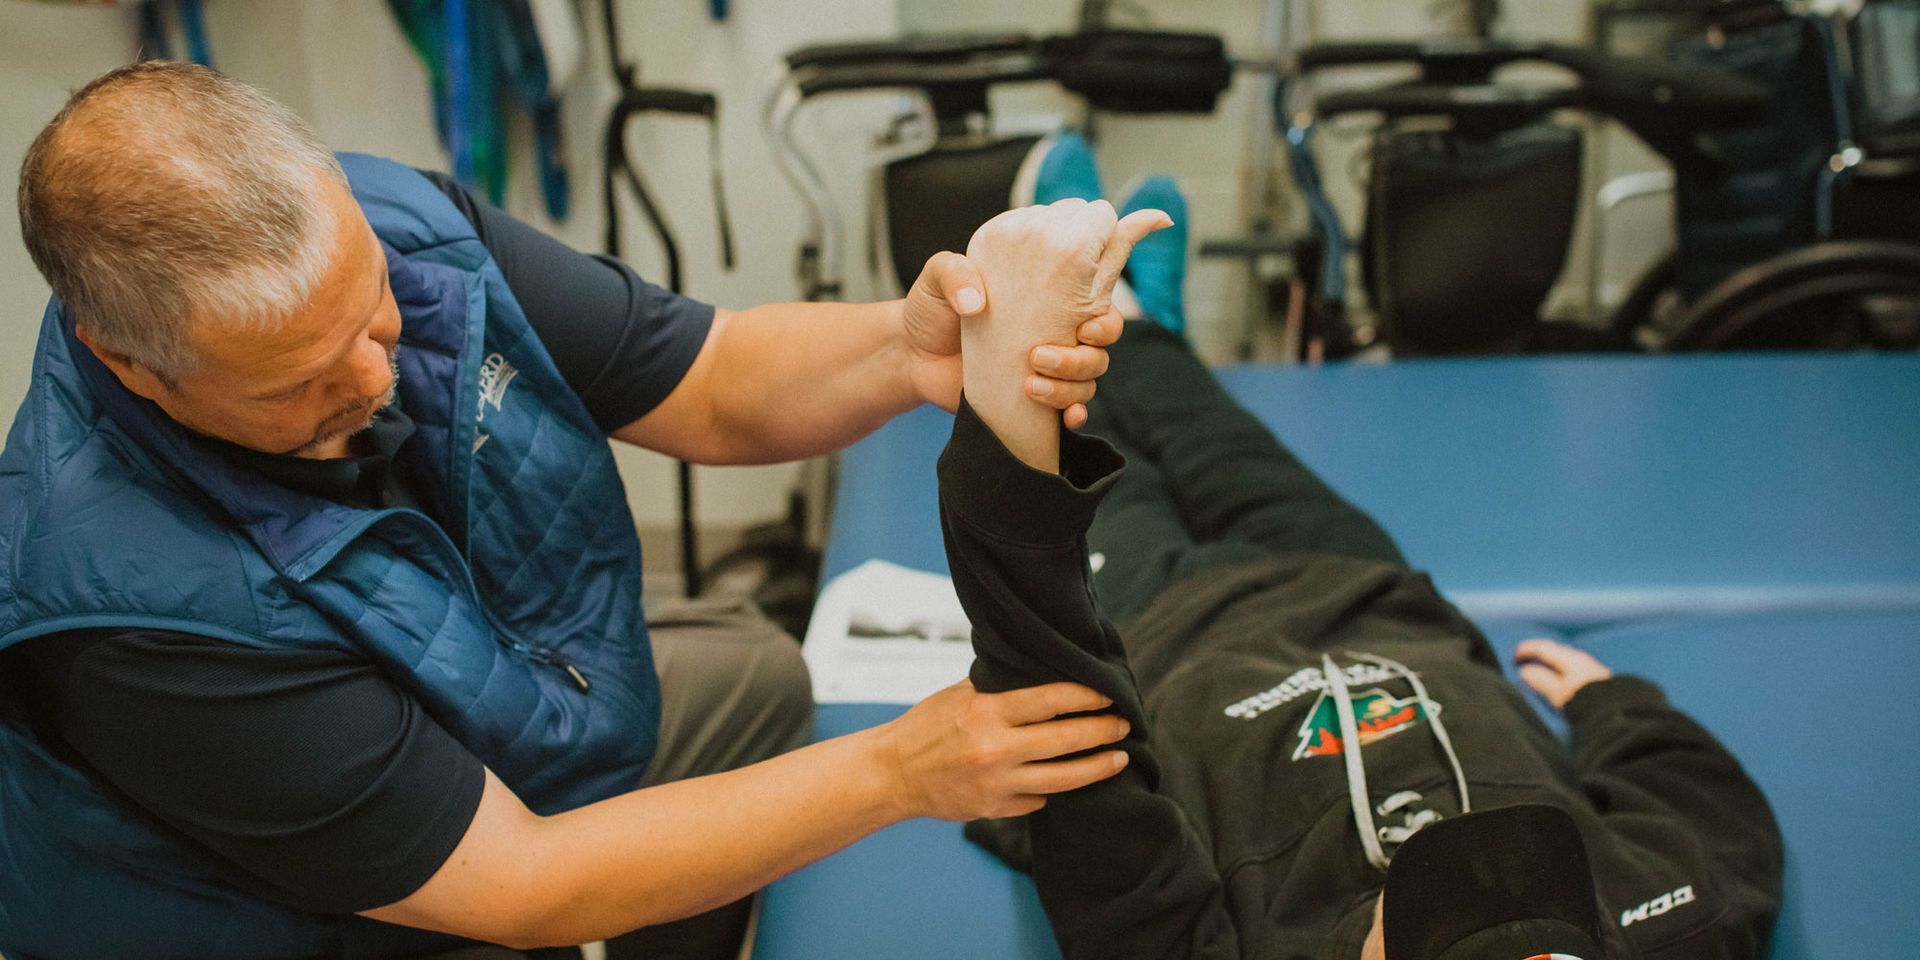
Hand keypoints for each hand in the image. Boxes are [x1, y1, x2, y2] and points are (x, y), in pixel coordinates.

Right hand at [876, 679, 1129, 820]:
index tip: (1108, 695)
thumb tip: (1046, 672)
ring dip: (1096, 768)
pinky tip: (1068, 779)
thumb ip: (999, 686)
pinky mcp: (995, 809)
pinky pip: (1039, 799)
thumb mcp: (959, 694)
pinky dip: (1053, 788)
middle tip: (1124, 725)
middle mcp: (996, 748)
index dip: (1087, 697)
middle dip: (1102, 731)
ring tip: (1118, 760)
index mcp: (987, 711)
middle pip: (1066, 739)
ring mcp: (998, 783)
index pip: (1051, 699)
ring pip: (1064, 778)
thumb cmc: (926, 726)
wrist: (893, 774)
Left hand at [901, 252, 1127, 430]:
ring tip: (1030, 383)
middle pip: (1101, 346)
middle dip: (1084, 356)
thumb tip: (975, 301)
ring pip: (1088, 379)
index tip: (1088, 327)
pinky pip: (1071, 410)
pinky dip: (1075, 414)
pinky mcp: (1034, 399)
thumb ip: (954, 273)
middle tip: (1041, 356)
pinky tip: (1066, 418)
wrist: (911, 355)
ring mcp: (1047, 368)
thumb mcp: (938, 277)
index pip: (1097, 300)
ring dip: (1069, 385)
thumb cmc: (932, 309)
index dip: (1107, 317)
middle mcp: (1055, 332)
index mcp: (1047, 298)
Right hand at [1515, 639, 1613, 709]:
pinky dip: (1562, 669)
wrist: (1618, 712)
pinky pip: (1575, 667)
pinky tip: (1563, 679)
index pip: (1543, 648)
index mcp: (1569, 659)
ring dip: (1552, 661)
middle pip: (1556, 651)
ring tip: (1543, 670)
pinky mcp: (1599, 679)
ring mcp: (1592, 668)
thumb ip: (1539, 680)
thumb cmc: (1585, 700)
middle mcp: (1581, 659)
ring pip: (1567, 659)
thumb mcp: (1556, 692)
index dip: (1527, 650)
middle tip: (1526, 659)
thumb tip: (1525, 672)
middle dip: (1539, 653)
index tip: (1514, 657)